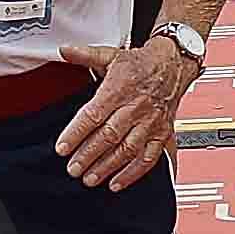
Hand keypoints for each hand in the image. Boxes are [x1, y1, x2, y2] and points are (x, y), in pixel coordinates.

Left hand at [53, 37, 198, 191]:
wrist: (173, 65)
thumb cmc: (140, 63)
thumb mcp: (110, 54)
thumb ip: (85, 55)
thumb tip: (63, 50)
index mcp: (119, 88)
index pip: (93, 115)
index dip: (76, 133)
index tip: (62, 148)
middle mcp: (136, 107)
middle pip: (109, 136)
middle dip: (88, 155)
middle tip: (72, 168)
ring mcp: (150, 123)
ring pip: (127, 149)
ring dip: (108, 167)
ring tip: (89, 178)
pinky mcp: (161, 133)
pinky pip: (149, 157)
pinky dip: (133, 173)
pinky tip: (116, 183)